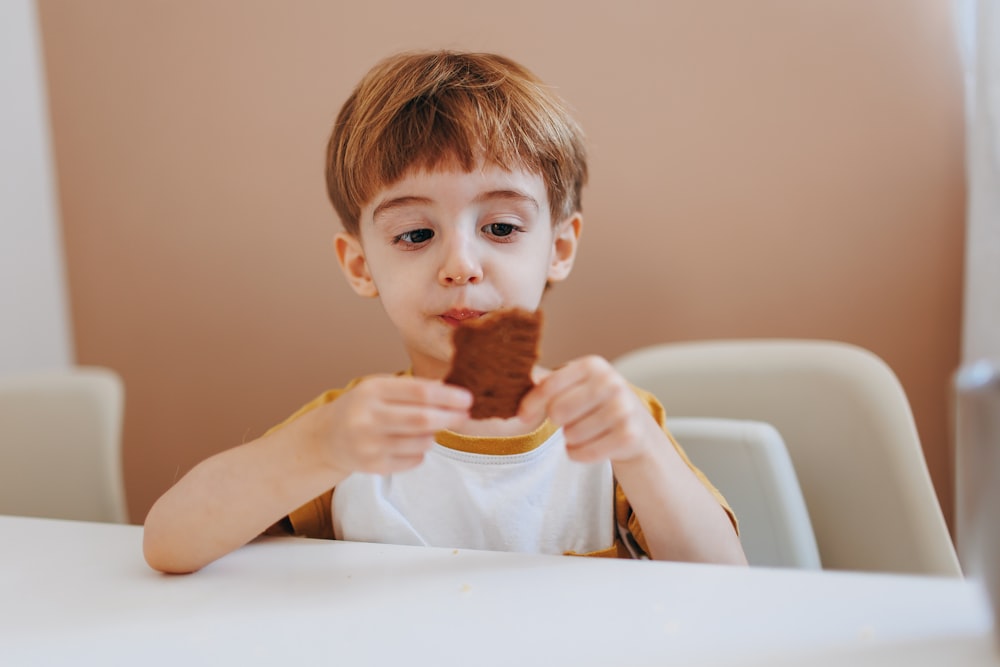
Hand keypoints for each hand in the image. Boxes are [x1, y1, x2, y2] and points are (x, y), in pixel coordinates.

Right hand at [311, 375, 471, 475]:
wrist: (328, 437)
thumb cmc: (364, 407)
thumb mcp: (381, 388)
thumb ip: (413, 389)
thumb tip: (453, 393)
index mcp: (372, 390)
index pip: (420, 392)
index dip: (448, 396)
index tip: (467, 399)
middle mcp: (368, 417)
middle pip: (423, 420)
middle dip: (450, 418)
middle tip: (465, 416)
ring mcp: (369, 445)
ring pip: (422, 442)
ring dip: (434, 435)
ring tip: (428, 428)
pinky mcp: (373, 466)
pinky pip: (414, 460)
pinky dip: (421, 451)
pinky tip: (410, 443)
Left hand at [519, 356, 659, 463]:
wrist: (637, 425)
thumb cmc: (595, 403)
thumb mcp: (574, 385)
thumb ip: (547, 383)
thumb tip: (519, 379)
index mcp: (593, 365)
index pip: (549, 386)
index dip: (531, 404)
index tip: (522, 416)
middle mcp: (611, 383)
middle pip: (558, 412)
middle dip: (557, 421)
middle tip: (569, 419)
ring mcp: (623, 409)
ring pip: (571, 435)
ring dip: (570, 439)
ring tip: (584, 430)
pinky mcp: (628, 436)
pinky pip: (584, 453)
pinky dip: (579, 454)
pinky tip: (589, 444)